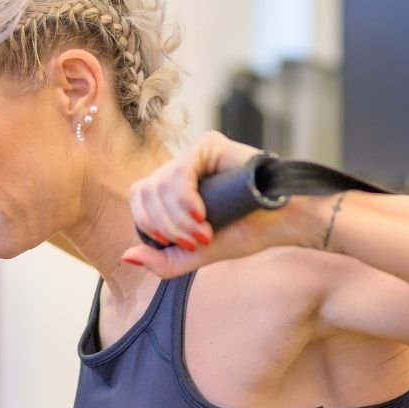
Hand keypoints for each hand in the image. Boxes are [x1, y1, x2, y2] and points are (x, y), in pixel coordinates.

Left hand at [122, 131, 319, 276]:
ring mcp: (192, 155)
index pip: (137, 201)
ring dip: (178, 219)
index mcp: (170, 190)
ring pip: (159, 185)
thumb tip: (126, 256)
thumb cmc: (245, 233)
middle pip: (142, 192)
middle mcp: (178, 169)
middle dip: (165, 226)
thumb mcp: (196, 256)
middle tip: (197, 240)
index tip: (184, 245)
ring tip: (205, 231)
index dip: (150, 226)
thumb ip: (161, 262)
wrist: (282, 222)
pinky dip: (185, 200)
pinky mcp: (208, 145)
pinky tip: (202, 214)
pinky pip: (179, 172)